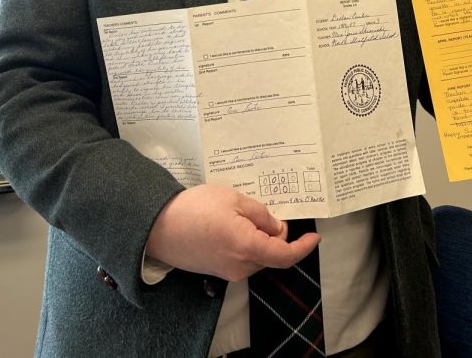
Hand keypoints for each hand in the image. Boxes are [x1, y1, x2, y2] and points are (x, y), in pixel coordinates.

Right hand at [145, 184, 319, 281]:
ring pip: (256, 256)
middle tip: (267, 212)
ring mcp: (228, 271)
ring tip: (240, 214)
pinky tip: (231, 226)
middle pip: (271, 255)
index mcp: (247, 246)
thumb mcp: (234, 199)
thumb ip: (261, 215)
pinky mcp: (217, 271)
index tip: (313, 237)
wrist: (158, 227)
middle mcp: (240, 265)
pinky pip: (241, 259)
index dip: (303, 247)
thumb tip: (276, 228)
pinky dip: (245, 244)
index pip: (285, 255)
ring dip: (258, 239)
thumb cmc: (194, 209)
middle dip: (275, 235)